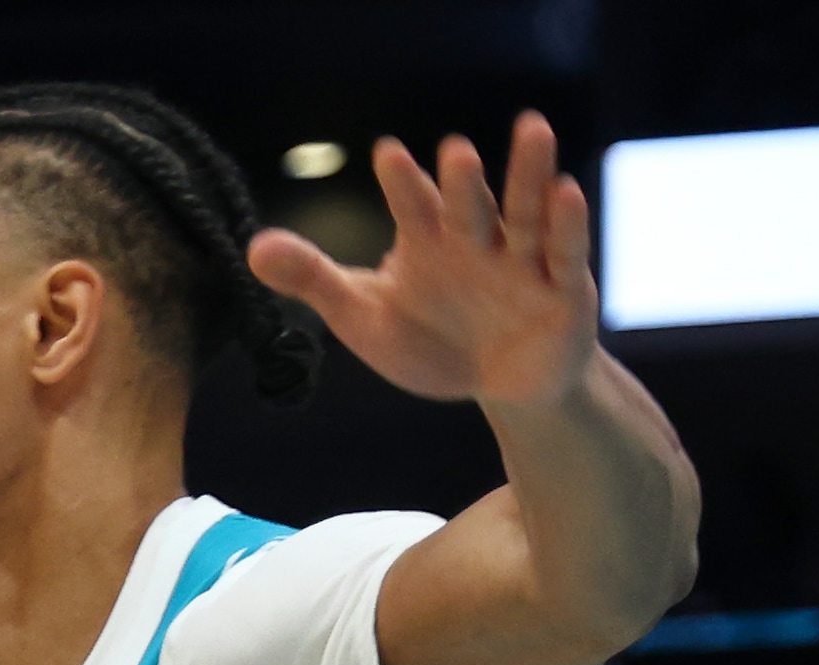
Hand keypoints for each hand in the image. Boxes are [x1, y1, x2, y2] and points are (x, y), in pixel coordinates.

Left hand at [248, 113, 599, 412]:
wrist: (500, 382)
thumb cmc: (429, 340)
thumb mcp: (364, 315)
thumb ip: (315, 279)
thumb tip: (252, 249)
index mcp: (428, 240)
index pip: (412, 206)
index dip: (401, 183)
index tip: (385, 154)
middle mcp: (476, 239)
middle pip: (469, 202)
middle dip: (462, 180)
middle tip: (453, 151)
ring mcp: (523, 259)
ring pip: (525, 210)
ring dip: (529, 173)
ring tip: (532, 128)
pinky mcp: (564, 285)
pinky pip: (565, 251)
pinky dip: (567, 224)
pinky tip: (565, 191)